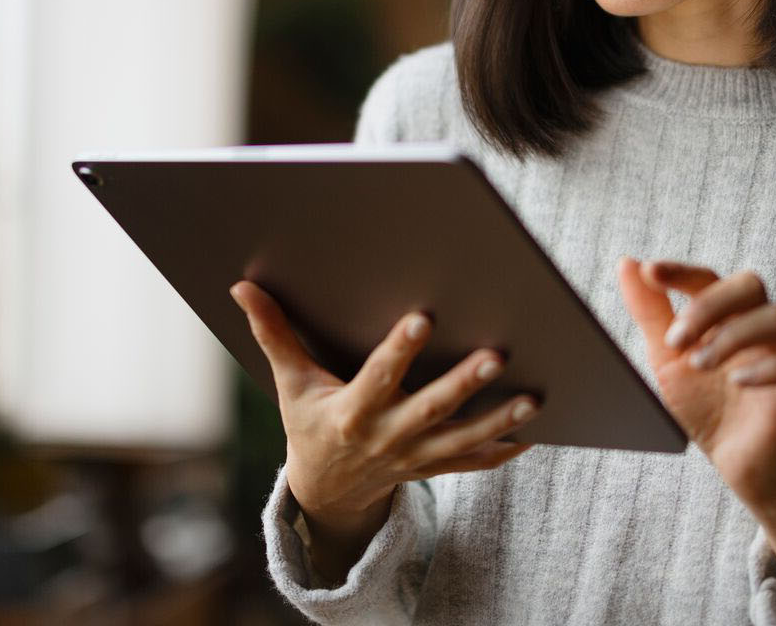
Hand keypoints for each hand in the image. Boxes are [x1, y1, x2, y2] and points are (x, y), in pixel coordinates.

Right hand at [228, 279, 541, 533]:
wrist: (325, 489)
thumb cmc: (308, 422)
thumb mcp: (289, 382)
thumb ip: (273, 333)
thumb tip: (241, 285)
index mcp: (352, 411)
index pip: (378, 377)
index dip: (399, 350)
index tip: (423, 318)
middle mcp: (387, 436)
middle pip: (432, 410)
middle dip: (464, 384)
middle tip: (497, 354)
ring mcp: (414, 457)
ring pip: (463, 441)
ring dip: (500, 420)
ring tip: (533, 398)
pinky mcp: (432, 468)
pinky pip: (474, 463)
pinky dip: (504, 450)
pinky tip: (535, 430)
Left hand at [615, 256, 775, 508]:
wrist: (733, 458)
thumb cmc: (702, 401)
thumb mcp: (666, 357)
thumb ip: (649, 312)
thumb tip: (628, 264)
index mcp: (724, 314)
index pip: (707, 278)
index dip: (681, 271)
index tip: (651, 271)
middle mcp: (754, 325)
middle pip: (750, 285)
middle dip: (709, 305)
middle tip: (676, 340)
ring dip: (733, 336)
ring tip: (699, 364)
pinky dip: (767, 368)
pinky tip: (737, 382)